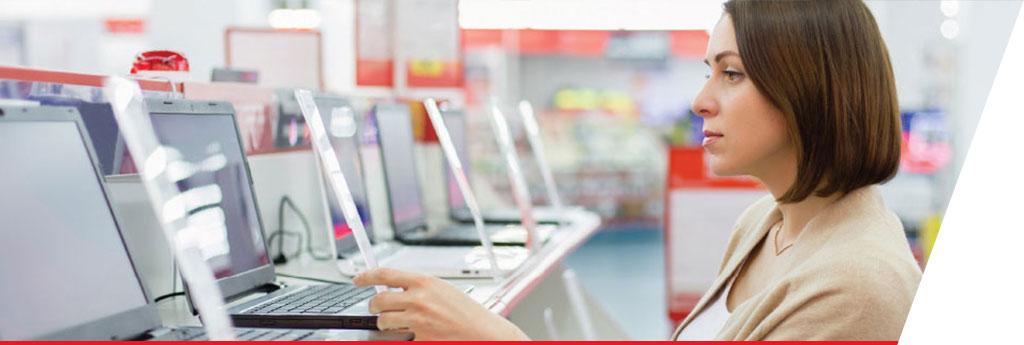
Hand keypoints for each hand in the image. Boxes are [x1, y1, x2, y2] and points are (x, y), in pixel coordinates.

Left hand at [353, 268, 529, 340]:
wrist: (481, 332)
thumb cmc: (466, 311)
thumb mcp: (442, 289)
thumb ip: (418, 287)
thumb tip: (395, 288)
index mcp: (424, 282)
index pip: (385, 274)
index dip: (366, 275)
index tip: (357, 278)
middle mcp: (418, 299)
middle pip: (378, 300)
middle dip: (374, 306)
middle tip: (377, 308)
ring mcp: (417, 320)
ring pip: (383, 321)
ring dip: (385, 323)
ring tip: (395, 322)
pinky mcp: (418, 338)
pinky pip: (397, 336)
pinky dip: (400, 336)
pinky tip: (411, 332)